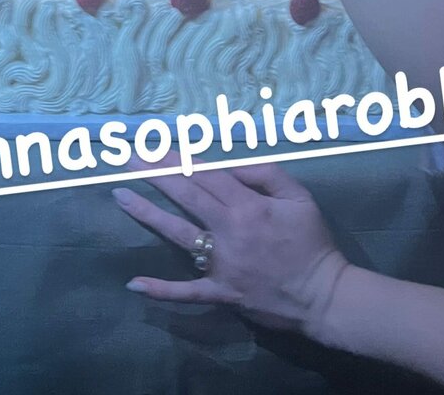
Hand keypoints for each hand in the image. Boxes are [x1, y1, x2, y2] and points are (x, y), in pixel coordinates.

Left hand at [112, 151, 348, 335]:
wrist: (323, 297)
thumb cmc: (312, 243)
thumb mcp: (300, 198)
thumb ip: (266, 175)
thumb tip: (232, 165)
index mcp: (248, 207)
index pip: (205, 175)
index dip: (179, 158)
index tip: (156, 145)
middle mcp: (228, 232)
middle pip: (185, 196)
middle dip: (154, 174)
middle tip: (128, 157)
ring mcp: (220, 265)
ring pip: (177, 235)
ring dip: (146, 214)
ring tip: (120, 195)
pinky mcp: (219, 294)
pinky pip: (186, 292)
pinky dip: (160, 289)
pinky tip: (133, 283)